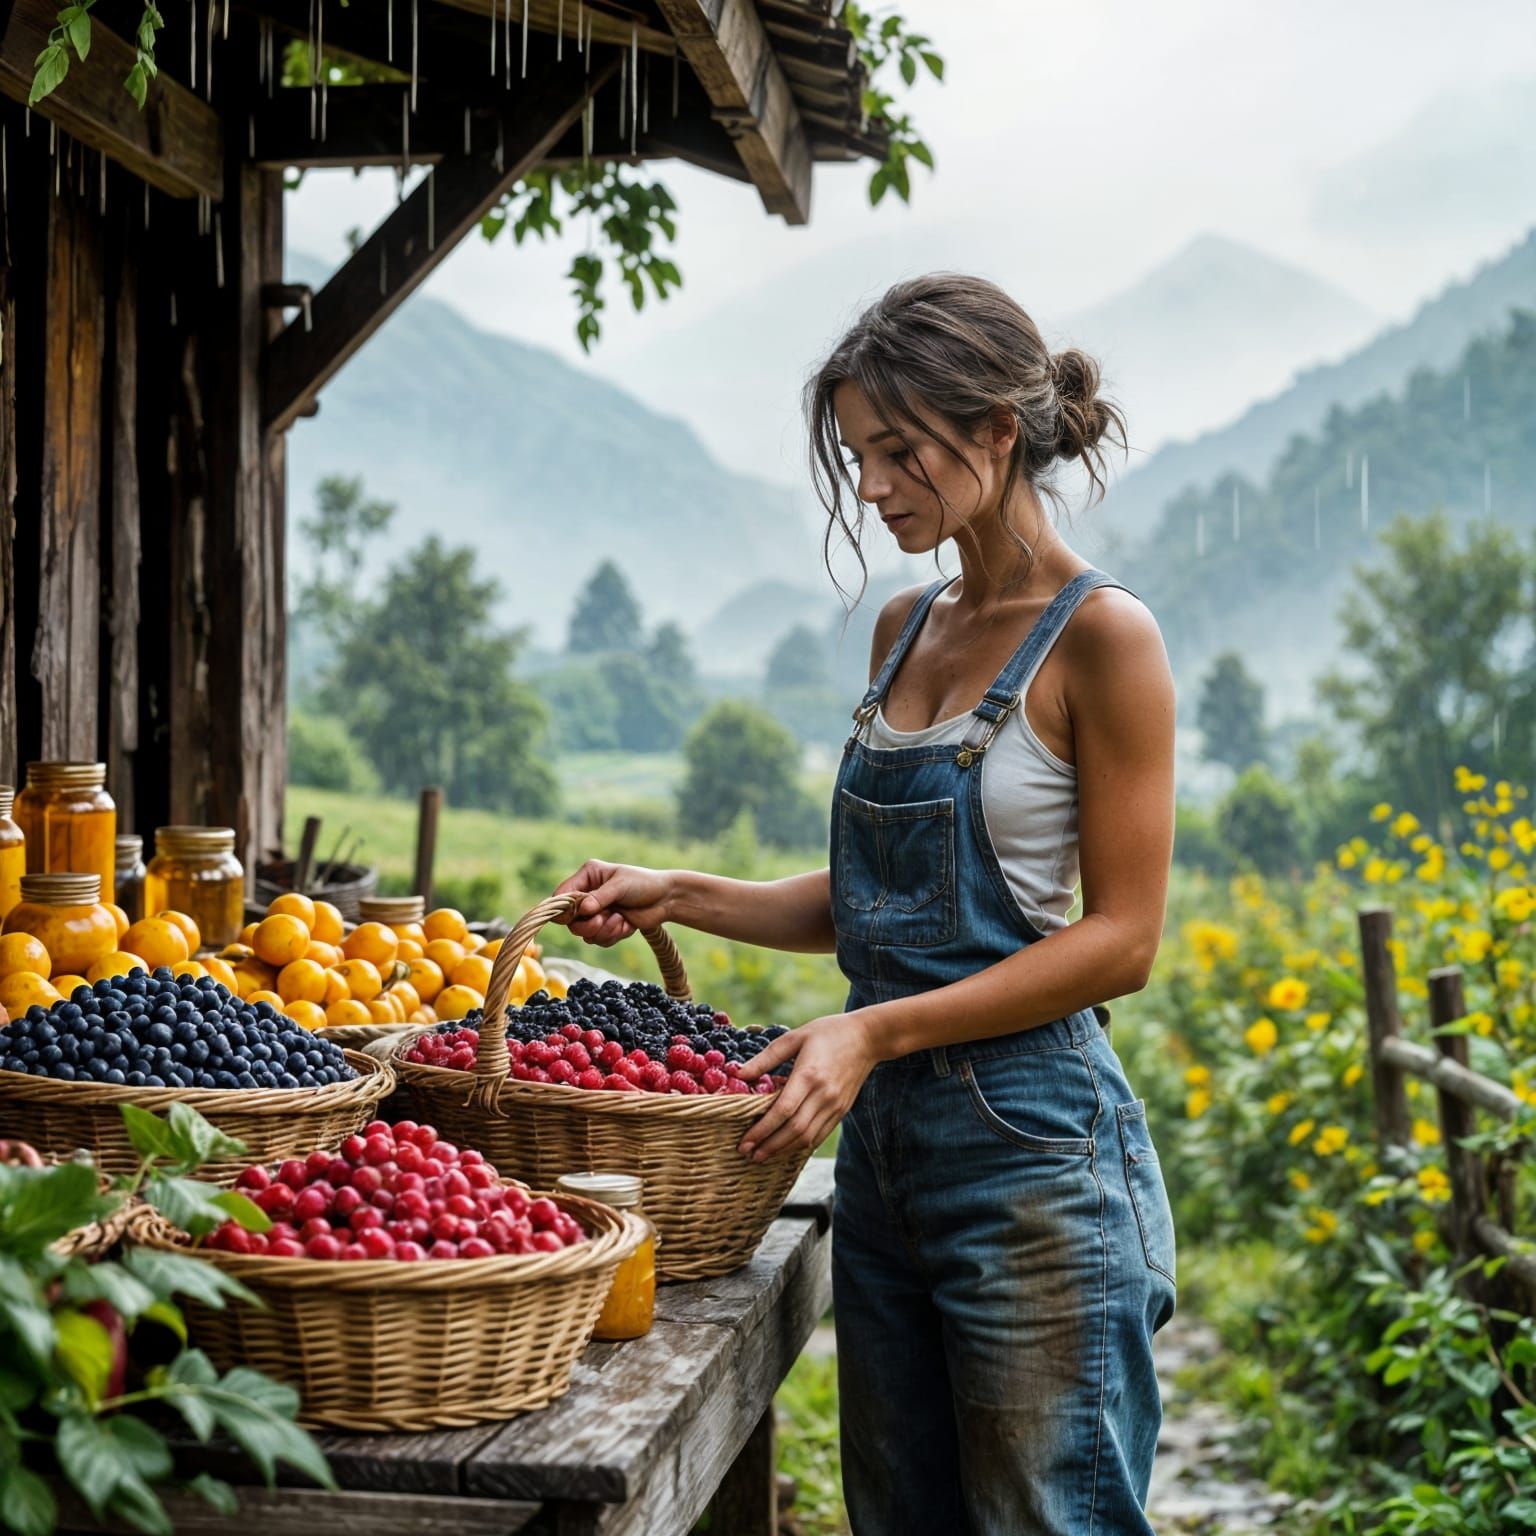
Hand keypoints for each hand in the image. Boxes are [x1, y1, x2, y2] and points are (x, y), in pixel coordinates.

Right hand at [552, 861, 673, 946]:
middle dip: (587, 924)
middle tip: (601, 920)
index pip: (561, 896)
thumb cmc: (644, 884)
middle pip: (570, 920)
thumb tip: (583, 909)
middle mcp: (588, 895)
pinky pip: (599, 940)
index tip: (576, 915)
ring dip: (603, 931)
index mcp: (588, 877)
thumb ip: (600, 897)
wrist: (667, 899)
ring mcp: (597, 912)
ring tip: (621, 920)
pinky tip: (627, 925)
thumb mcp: (621, 885)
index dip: (564, 909)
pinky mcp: (607, 927)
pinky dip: (613, 935)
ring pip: (585, 933)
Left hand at [737, 1011, 880, 1162]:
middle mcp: (823, 1094)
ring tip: (762, 1156)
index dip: (762, 1130)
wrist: (867, 1038)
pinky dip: (801, 1145)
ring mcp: (835, 1105)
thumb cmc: (828, 1032)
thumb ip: (766, 1057)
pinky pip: (820, 1134)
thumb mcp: (794, 1037)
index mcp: (809, 1075)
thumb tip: (739, 1073)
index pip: (783, 1110)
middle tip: (747, 1154)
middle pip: (794, 1130)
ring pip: (807, 1137)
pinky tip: (785, 1148)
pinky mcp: (841, 1111)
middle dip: (769, 1146)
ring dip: (783, 1151)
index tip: (745, 1141)